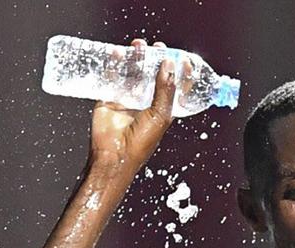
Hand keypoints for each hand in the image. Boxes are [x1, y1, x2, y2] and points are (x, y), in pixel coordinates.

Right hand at [88, 39, 177, 175]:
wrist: (114, 154)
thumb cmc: (141, 141)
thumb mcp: (161, 115)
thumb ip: (165, 90)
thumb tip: (170, 65)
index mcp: (162, 108)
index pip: (174, 86)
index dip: (181, 73)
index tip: (184, 59)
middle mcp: (145, 101)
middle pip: (152, 75)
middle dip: (155, 59)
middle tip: (158, 48)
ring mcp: (127, 98)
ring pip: (133, 72)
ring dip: (136, 57)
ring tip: (138, 45)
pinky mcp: (109, 96)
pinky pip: (112, 76)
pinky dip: (114, 63)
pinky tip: (118, 53)